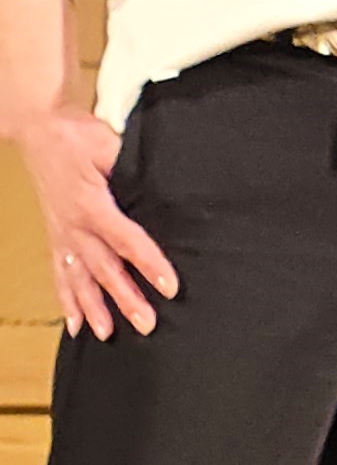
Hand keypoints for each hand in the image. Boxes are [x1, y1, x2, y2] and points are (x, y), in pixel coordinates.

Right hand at [11, 108, 176, 338]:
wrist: (39, 130)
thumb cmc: (76, 136)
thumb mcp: (109, 144)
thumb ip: (133, 166)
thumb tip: (159, 181)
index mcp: (92, 206)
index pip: (127, 241)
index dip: (149, 264)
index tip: (169, 286)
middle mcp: (74, 226)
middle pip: (104, 268)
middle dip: (125, 298)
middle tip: (146, 323)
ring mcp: (62, 234)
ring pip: (80, 278)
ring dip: (94, 307)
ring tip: (107, 334)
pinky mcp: (56, 236)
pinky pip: (60, 274)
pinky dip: (66, 300)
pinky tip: (74, 323)